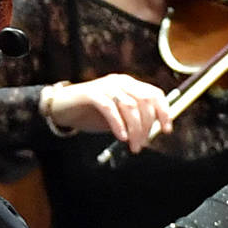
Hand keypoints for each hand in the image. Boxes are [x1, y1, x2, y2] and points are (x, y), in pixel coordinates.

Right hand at [45, 73, 173, 150]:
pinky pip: (110, 108)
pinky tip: (120, 137)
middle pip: (144, 100)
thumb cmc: (91, 113)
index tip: (166, 130)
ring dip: (135, 129)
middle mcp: (119, 82)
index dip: (164, 111)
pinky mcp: (91, 94)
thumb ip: (132, 120)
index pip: (154, 93)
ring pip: (129, 106)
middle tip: (142, 144)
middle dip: (148, 125)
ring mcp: (105, 86)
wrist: (61, 108)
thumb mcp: (117, 117)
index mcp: (129, 84)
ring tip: (133, 145)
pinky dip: (118, 124)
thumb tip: (151, 134)